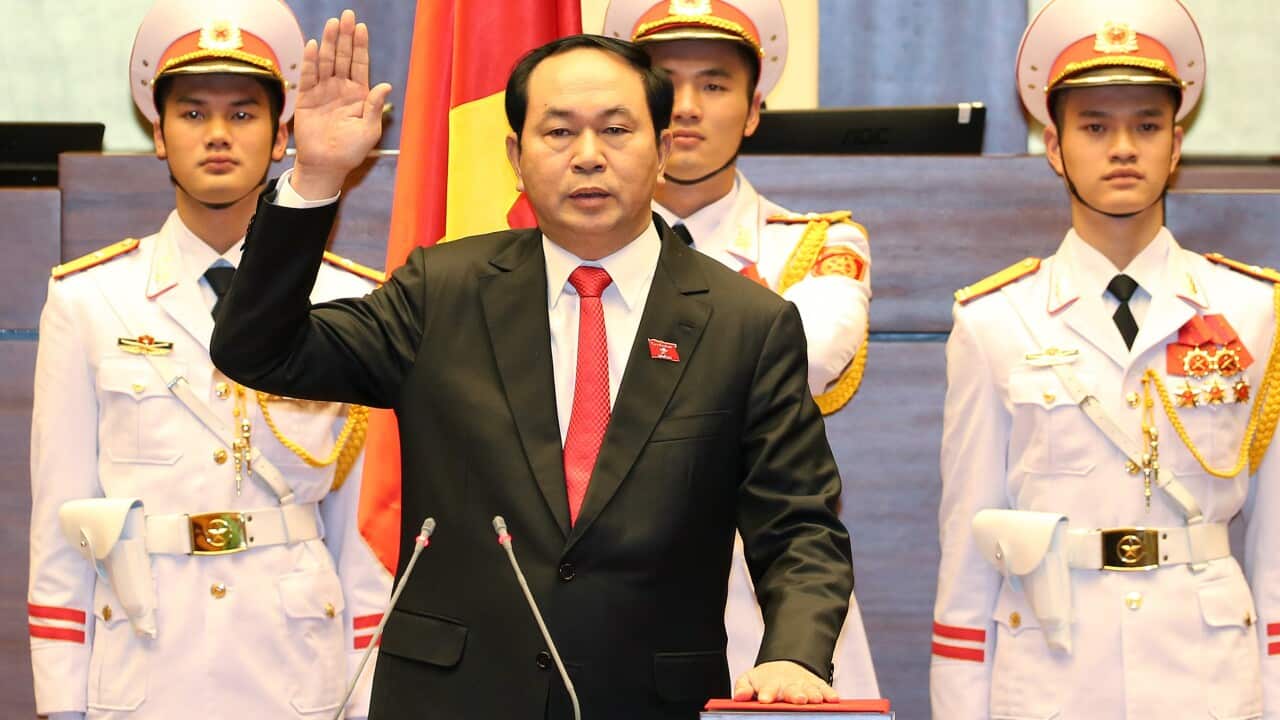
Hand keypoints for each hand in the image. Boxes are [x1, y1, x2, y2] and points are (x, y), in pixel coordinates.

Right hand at [291, 9, 392, 199]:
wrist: (326, 165)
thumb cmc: (351, 151)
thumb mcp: (369, 130)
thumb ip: (375, 107)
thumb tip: (386, 85)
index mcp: (359, 94)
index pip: (360, 64)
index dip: (360, 46)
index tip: (361, 27)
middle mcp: (341, 88)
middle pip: (342, 57)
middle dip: (345, 36)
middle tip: (347, 15)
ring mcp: (323, 91)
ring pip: (326, 62)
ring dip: (328, 42)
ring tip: (332, 24)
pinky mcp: (307, 98)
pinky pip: (309, 75)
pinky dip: (310, 60)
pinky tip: (313, 45)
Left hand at [732, 660, 838, 704]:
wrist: (783, 666)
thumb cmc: (765, 679)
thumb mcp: (749, 679)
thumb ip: (743, 687)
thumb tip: (739, 696)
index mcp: (770, 683)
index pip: (768, 688)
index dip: (767, 693)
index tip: (764, 699)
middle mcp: (789, 684)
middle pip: (792, 689)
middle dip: (795, 694)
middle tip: (796, 699)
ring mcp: (804, 684)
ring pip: (810, 689)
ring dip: (813, 694)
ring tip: (815, 699)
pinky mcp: (817, 685)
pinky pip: (825, 688)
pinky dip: (829, 693)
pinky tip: (833, 699)